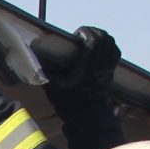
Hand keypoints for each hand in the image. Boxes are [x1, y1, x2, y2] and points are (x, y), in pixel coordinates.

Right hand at [45, 25, 123, 148]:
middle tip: (81, 35)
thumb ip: (46, 72)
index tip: (76, 35)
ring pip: (111, 43)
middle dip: (92, 31)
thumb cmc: (69, 103)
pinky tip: (99, 47)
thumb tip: (34, 58)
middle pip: (104, 38)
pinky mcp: (110, 71)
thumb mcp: (54, 88)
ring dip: (101, 36)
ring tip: (89, 38)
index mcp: (87, 67)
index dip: (86, 32)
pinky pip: (115, 51)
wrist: (88, 117)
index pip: (93, 42)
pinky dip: (109, 44)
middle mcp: (100, 65)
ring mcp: (107, 68)